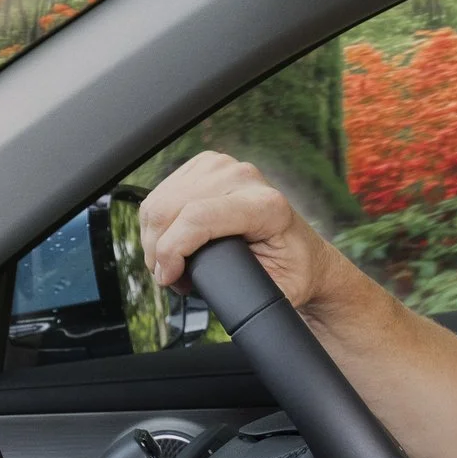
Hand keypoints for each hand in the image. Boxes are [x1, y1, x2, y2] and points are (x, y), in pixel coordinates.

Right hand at [138, 151, 344, 309]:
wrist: (302, 252)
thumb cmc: (292, 272)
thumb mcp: (279, 290)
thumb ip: (246, 291)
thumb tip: (203, 288)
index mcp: (267, 205)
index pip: (197, 218)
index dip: (171, 250)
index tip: (169, 278)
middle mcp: (244, 178)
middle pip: (170, 208)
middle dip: (158, 250)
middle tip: (169, 278)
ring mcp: (224, 167)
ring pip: (159, 201)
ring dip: (154, 239)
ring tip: (171, 265)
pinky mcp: (206, 166)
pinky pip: (161, 193)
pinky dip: (156, 223)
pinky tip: (170, 243)